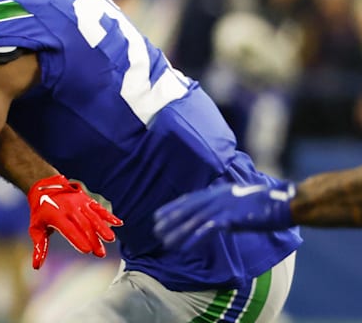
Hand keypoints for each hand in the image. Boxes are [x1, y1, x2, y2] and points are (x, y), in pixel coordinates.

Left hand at [27, 174, 122, 268]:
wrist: (43, 186)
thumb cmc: (40, 212)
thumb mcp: (36, 228)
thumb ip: (40, 247)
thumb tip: (37, 266)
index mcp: (55, 215)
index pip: (68, 229)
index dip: (77, 239)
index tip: (86, 251)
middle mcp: (68, 207)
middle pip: (83, 225)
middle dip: (92, 239)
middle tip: (100, 253)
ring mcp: (79, 202)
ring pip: (93, 216)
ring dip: (102, 228)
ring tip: (110, 239)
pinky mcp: (86, 199)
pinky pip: (98, 208)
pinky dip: (108, 215)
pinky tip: (119, 223)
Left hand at [153, 180, 295, 249]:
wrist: (283, 202)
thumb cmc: (267, 202)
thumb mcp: (243, 200)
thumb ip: (228, 206)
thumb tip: (220, 217)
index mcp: (219, 191)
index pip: (190, 199)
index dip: (173, 207)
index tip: (159, 214)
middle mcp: (216, 197)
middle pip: (187, 209)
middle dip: (170, 219)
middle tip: (155, 228)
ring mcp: (222, 206)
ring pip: (192, 220)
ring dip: (177, 232)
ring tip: (164, 241)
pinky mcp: (230, 218)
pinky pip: (206, 230)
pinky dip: (193, 239)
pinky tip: (183, 248)